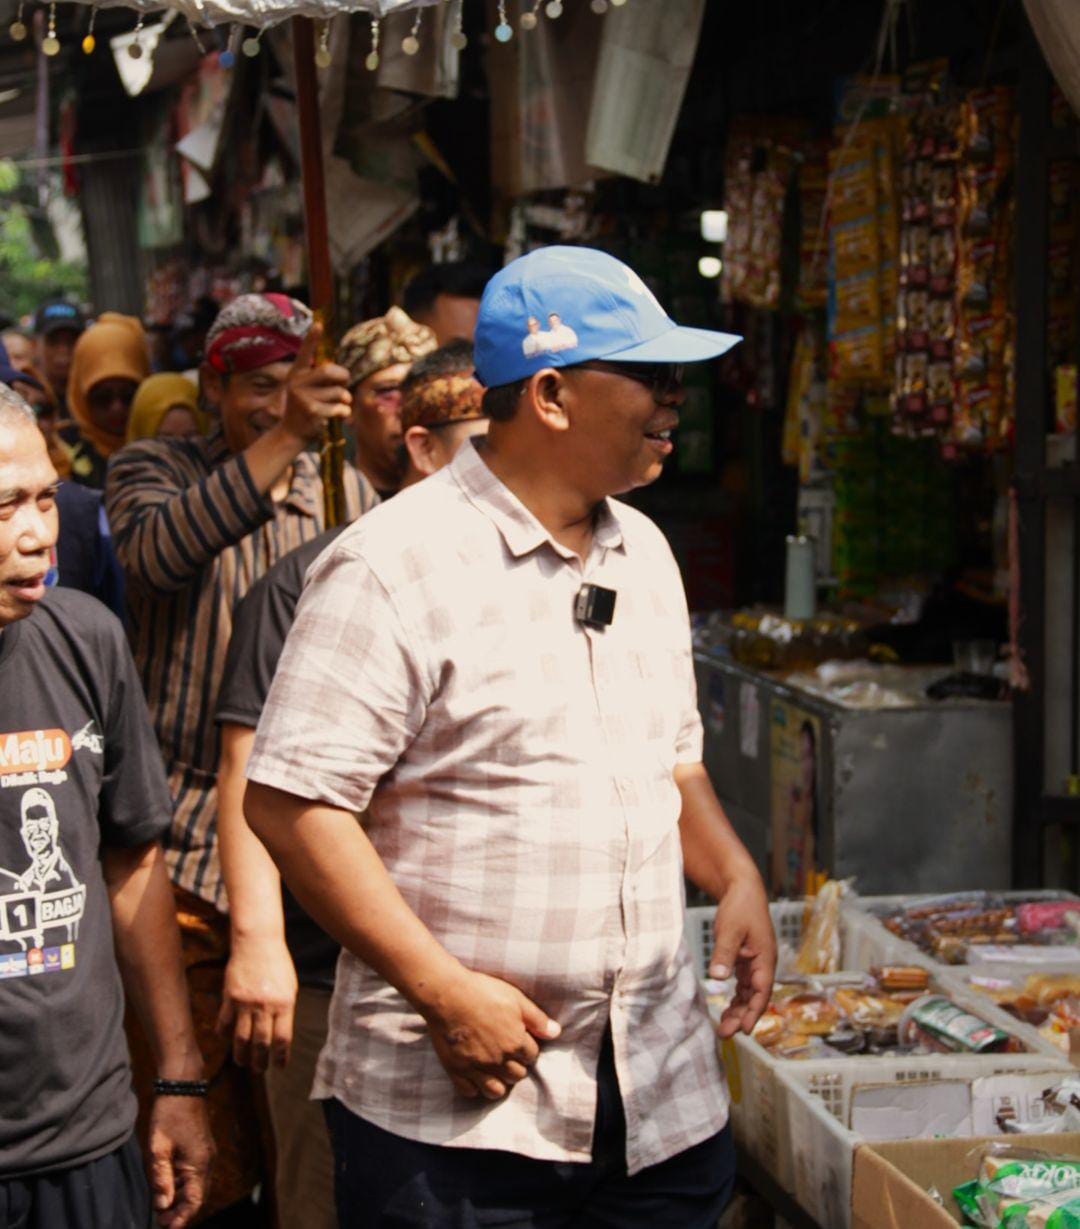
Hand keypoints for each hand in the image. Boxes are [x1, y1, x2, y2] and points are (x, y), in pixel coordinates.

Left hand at [146, 1094, 214, 1228]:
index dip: (180, 1219)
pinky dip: (181, 1186)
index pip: (194, 1202)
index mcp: (199, 1164)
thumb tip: (162, 1206)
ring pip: (196, 1187)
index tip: (165, 1228)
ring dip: (180, 1199)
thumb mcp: (158, 1148)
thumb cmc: (168, 1116)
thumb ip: (160, 1178)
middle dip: (180, 1212)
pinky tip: (165, 1186)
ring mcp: (206, 1155)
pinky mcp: (201, 1150)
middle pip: (197, 1198)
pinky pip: (194, 1175)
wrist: (182, 1087)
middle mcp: (207, 1162)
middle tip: (159, 1221)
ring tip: (159, 1207)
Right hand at [216, 935, 297, 1072]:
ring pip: (240, 1037)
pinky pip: (224, 1022)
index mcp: (284, 1003)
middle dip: (260, 1061)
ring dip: (241, 1054)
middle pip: (261, 1043)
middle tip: (259, 1071)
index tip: (280, 1066)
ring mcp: (245, 1002)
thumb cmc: (278, 964)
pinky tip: (226, 1041)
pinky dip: (224, 1035)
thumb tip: (279, 1036)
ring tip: (242, 1063)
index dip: (281, 1057)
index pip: (283, 1039)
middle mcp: (264, 1005)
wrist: (258, 942)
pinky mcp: (229, 997)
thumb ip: (284, 1010)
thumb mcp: (289, 987)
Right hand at [280, 323, 352, 441]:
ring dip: (345, 399)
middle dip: (343, 377)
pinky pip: (339, 407)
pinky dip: (344, 411)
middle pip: (328, 371)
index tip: (319, 323)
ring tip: (339, 404)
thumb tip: (345, 374)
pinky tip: (339, 414)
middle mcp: (297, 383)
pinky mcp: (312, 411)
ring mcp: (303, 397)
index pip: (305, 353)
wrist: (291, 433)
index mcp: (296, 375)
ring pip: (338, 392)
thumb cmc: (305, 409)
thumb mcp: (306, 390)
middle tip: (345, 383)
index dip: (312, 339)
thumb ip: (320, 380)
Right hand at [421, 968, 560, 1100]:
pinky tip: (474, 1074)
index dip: (527, 1047)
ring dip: (499, 1082)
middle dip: (515, 1066)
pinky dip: (474, 1087)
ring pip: (496, 1091)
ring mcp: (476, 1068)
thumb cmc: (483, 991)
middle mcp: (498, 1060)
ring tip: (494, 1068)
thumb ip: (537, 1019)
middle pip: (516, 1076)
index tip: (519, 1039)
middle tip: (507, 1053)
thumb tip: (557, 1033)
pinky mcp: (456, 1071)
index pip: (531, 1056)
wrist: (447, 994)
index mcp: (515, 1043)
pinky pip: (469, 1092)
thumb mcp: (516, 999)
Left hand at [709, 870, 775, 1038]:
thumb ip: (724, 954)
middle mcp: (763, 963)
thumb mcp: (730, 930)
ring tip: (724, 1027)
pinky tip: (726, 1007)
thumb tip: (718, 978)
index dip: (754, 1012)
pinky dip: (736, 996)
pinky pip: (742, 983)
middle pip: (755, 996)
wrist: (742, 888)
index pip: (762, 992)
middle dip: (742, 1016)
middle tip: (726, 1034)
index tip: (744, 1030)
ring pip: (748, 992)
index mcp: (765, 958)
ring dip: (738, 1009)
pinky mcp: (745, 958)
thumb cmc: (740, 906)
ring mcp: (755, 961)